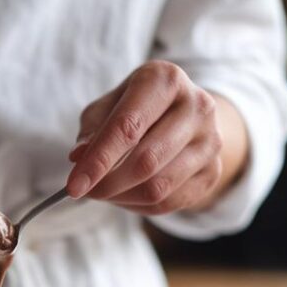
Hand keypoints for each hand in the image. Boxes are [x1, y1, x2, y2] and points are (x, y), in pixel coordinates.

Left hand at [65, 61, 224, 214]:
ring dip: (121, 198)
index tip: (73, 186)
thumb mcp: (109, 106)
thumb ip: (92, 130)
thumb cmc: (137, 107)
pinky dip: (138, 206)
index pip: (128, 127)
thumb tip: (79, 158)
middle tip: (85, 191)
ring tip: (103, 191)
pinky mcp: (213, 171)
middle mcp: (197, 106)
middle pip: (146, 161)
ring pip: (158, 188)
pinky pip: (169, 203)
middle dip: (107, 184)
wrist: (185, 112)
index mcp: (166, 80)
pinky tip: (125, 195)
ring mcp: (211, 141)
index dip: (98, 161)